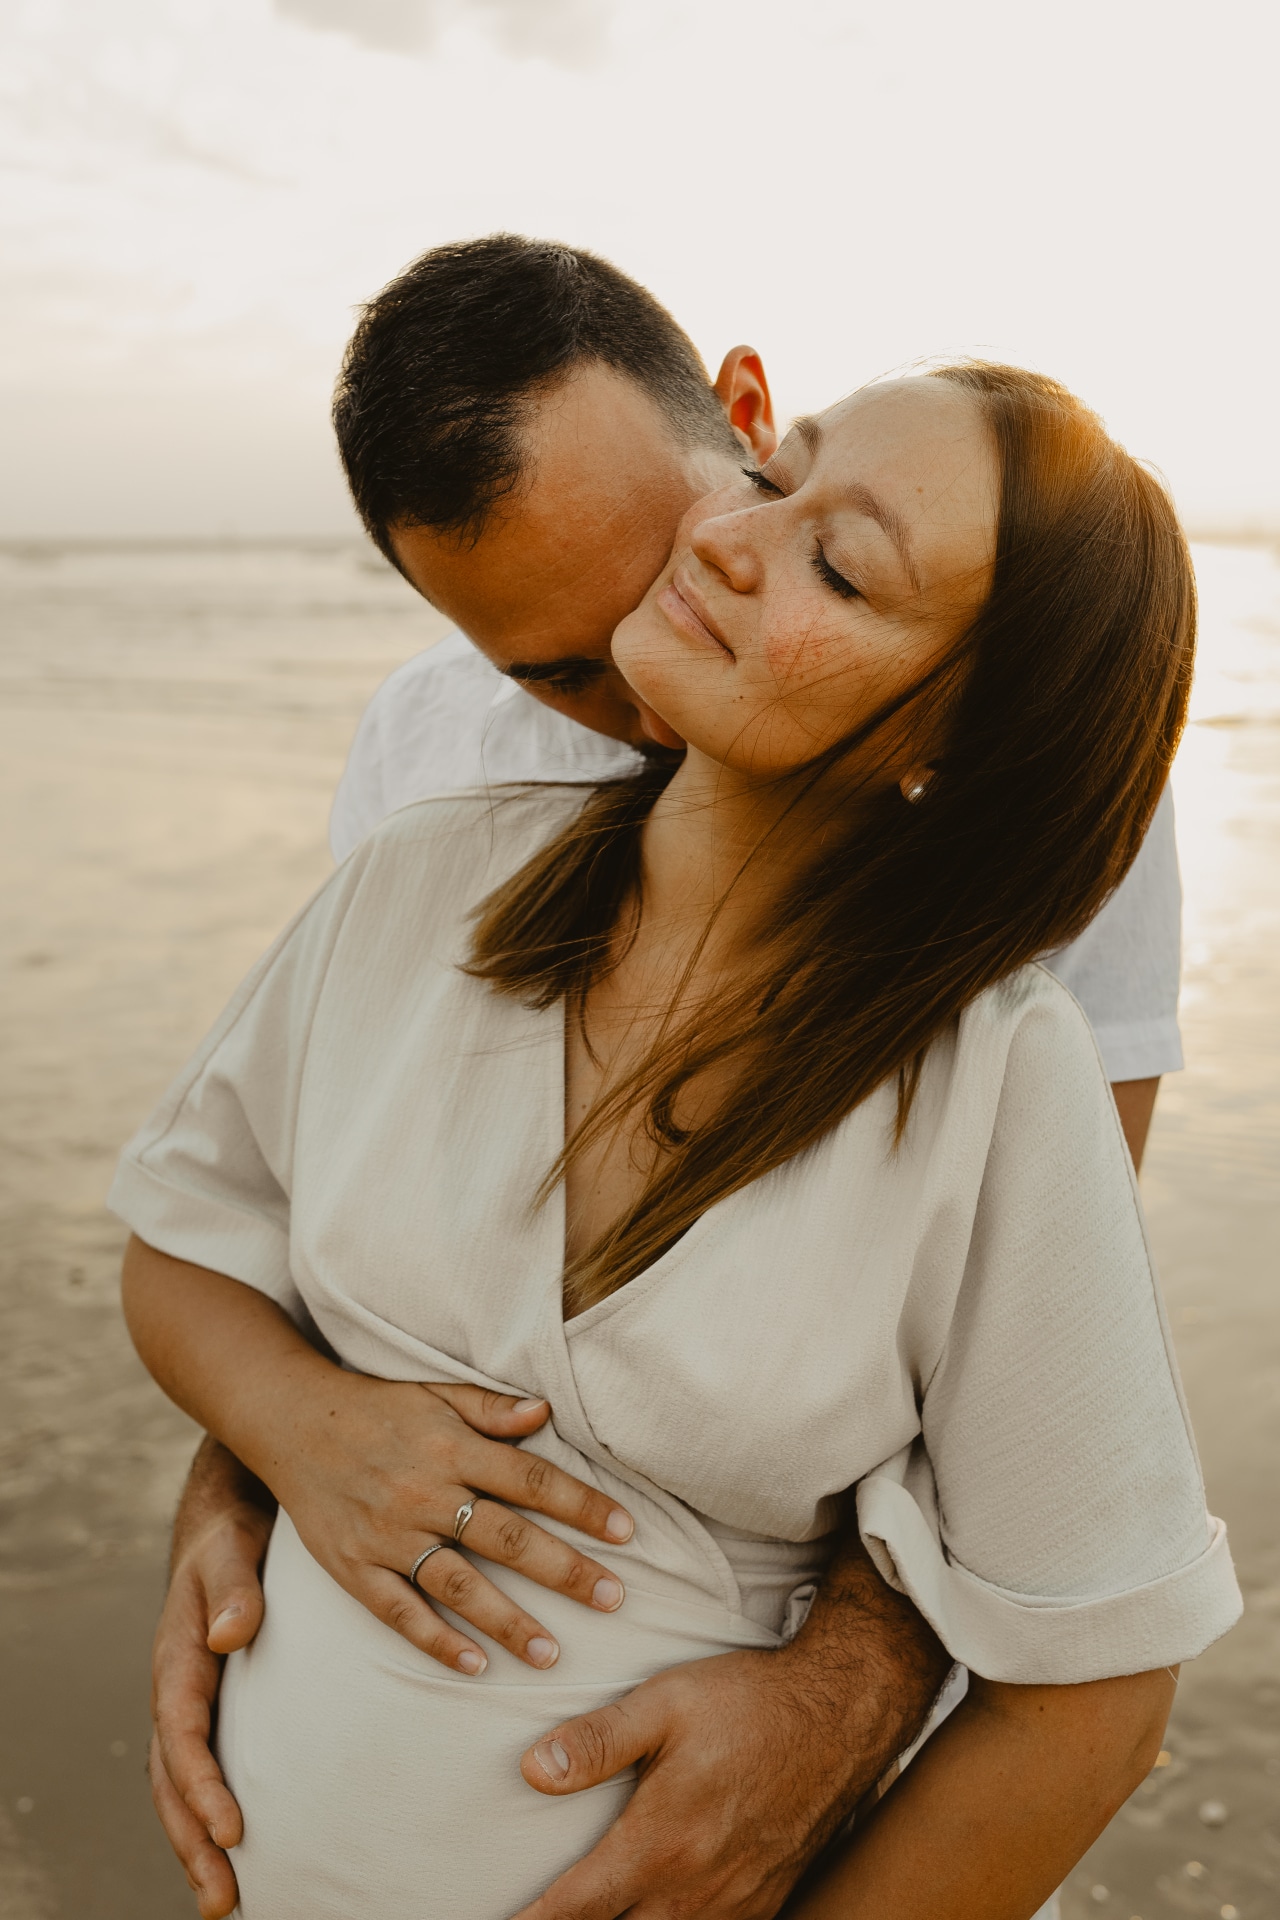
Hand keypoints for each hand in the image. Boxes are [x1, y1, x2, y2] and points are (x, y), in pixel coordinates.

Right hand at [122, 1246, 635, 1679]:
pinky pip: (399, 1611)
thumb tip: (547, 1412)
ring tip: (554, 1655)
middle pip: (505, 1537)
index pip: (531, 1479)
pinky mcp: (354, 1567)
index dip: (582, 1505)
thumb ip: (492, 1408)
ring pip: (458, 1585)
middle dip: (564, 1570)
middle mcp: (424, 1491)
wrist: (290, 1419)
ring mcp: (387, 1534)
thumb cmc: (378, 1406)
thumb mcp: (437, 1393)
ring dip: (509, 1621)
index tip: (626, 1532)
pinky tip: (476, 1666)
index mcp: (451, 1446)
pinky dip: (436, 1640)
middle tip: (613, 1599)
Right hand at [150, 1461, 273, 1919]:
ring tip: (223, 1902)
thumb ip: (234, 1589)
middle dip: (193, 1841)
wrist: (227, 1520)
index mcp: (178, 1658)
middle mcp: (176, 1690)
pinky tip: (235, 1857)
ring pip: (181, 1787)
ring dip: (196, 1844)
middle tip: (224, 1898)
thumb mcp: (233, 1550)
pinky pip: (202, 1770)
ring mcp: (191, 1703)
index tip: (232, 1831)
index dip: (203, 1786)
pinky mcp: (213, 1706)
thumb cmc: (234, 1536)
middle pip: (174, 1780)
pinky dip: (208, 1816)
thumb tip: (232, 1634)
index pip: (184, 1735)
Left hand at [509, 1529, 949, 1919]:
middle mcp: (696, 1890)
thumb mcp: (666, 1702)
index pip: (577, 1908)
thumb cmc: (749, 1702)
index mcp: (662, 1843)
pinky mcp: (764, 1904)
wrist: (842, 1714)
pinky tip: (657, 1914)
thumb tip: (532, 1770)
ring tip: (597, 1918)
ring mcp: (734, 1905)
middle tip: (542, 1919)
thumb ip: (598, 1740)